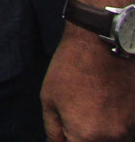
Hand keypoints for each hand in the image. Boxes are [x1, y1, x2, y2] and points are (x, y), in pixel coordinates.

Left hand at [42, 26, 134, 140]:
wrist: (101, 44)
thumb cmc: (71, 68)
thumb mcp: (50, 98)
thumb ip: (54, 129)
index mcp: (86, 136)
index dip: (68, 140)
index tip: (67, 131)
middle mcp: (113, 138)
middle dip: (84, 136)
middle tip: (78, 114)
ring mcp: (131, 129)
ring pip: (114, 140)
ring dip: (102, 133)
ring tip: (93, 106)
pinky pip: (127, 131)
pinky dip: (116, 124)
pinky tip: (107, 104)